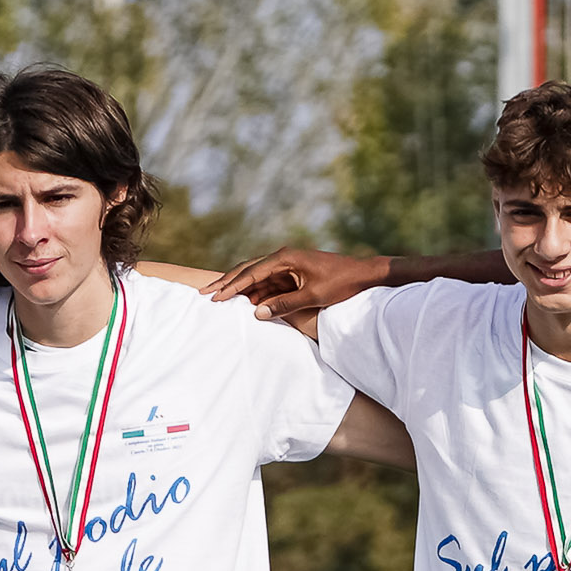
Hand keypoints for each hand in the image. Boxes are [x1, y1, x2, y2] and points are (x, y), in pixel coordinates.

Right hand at [210, 247, 386, 325]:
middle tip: (204, 294)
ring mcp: (288, 264)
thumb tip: (257, 313)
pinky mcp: (293, 273)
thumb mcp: (314, 296)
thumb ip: (285, 305)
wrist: (365, 274)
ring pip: (256, 276)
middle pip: (247, 270)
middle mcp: (283, 257)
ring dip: (239, 288)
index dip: (230, 286)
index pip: (250, 273)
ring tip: (218, 299)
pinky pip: (268, 282)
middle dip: (226, 283)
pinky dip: (255, 292)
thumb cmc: (343, 283)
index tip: (213, 297)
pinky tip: (244, 302)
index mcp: (285, 258)